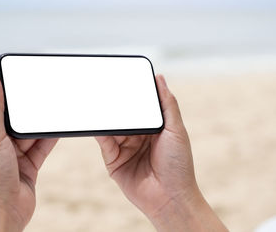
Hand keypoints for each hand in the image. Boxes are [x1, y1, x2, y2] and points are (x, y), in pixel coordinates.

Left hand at [0, 73, 56, 231]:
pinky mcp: (28, 164)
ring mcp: (12, 154)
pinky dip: (49, 138)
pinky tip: (59, 127)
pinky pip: (40, 146)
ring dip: (41, 125)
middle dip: (29, 111)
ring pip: (30, 133)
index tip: (22, 82)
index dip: (7, 95)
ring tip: (55, 109)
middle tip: (44, 95)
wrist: (4, 213)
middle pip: (15, 120)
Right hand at [96, 75, 227, 231]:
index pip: (140, 105)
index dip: (133, 93)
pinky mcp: (113, 160)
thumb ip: (167, 103)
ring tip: (98, 101)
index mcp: (155, 126)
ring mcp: (125, 147)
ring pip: (112, 126)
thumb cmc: (179, 164)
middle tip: (106, 87)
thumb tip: (160, 78)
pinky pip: (104, 141)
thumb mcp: (176, 129)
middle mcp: (138, 135)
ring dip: (106, 116)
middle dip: (116, 104)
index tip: (124, 78)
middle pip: (123, 115)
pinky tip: (97, 121)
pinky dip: (99, 131)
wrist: (170, 197)